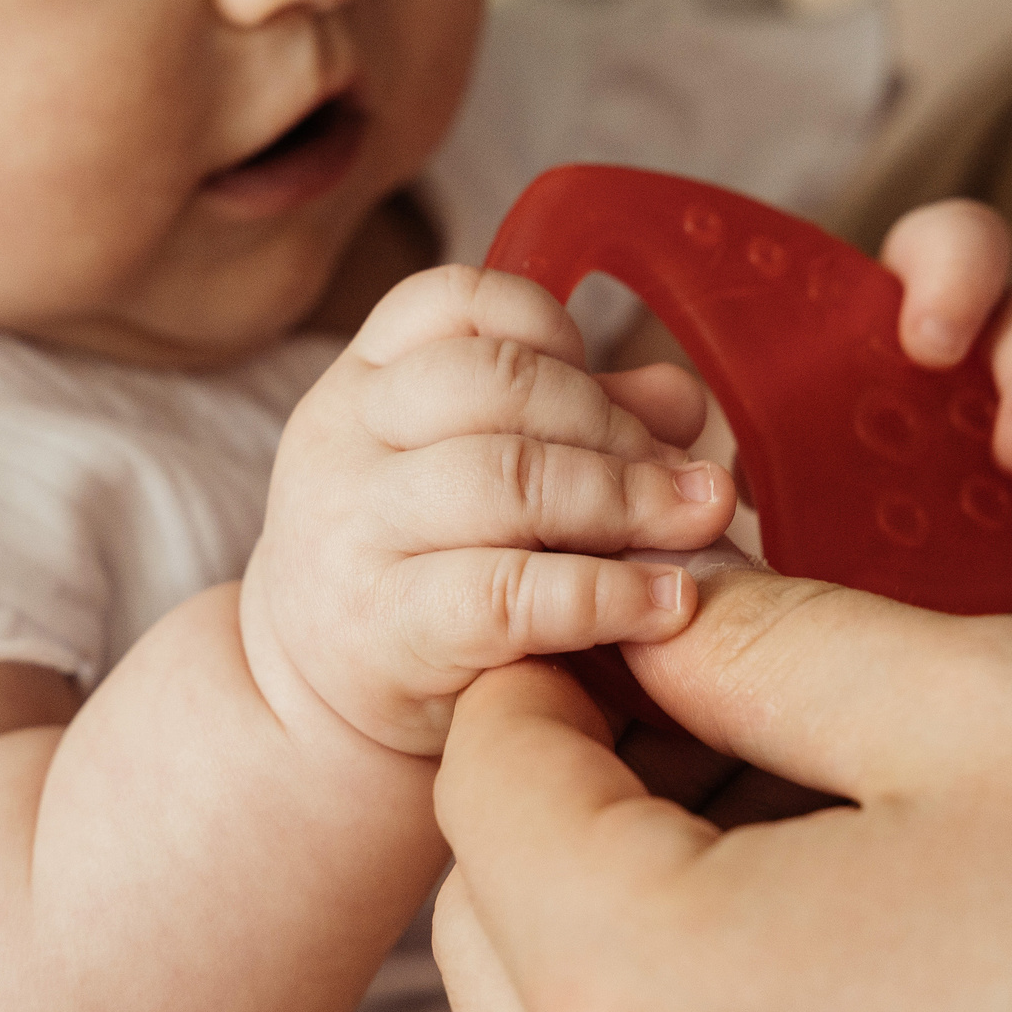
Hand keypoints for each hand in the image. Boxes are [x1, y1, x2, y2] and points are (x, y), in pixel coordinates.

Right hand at [244, 264, 736, 756]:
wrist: (319, 709)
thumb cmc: (424, 574)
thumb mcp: (479, 480)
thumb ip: (577, 425)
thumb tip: (682, 399)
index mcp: (362, 384)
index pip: (456, 301)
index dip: (551, 330)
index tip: (610, 390)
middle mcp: (339, 443)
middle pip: (496, 384)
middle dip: (614, 426)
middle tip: (688, 481)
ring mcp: (350, 536)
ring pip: (506, 479)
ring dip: (623, 500)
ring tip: (693, 529)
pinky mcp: (382, 632)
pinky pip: (509, 594)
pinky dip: (606, 594)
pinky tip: (664, 604)